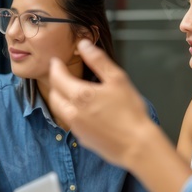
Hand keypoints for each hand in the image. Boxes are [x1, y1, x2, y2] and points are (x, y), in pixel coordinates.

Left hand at [48, 40, 157, 167]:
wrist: (137, 146)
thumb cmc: (131, 112)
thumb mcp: (118, 79)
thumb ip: (98, 60)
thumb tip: (84, 44)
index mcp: (80, 95)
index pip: (57, 77)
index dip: (55, 67)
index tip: (56, 61)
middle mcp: (72, 112)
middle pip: (54, 94)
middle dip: (55, 82)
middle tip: (60, 74)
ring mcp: (75, 127)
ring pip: (59, 109)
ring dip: (60, 98)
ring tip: (68, 90)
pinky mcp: (82, 139)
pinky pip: (70, 122)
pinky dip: (70, 112)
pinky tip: (82, 110)